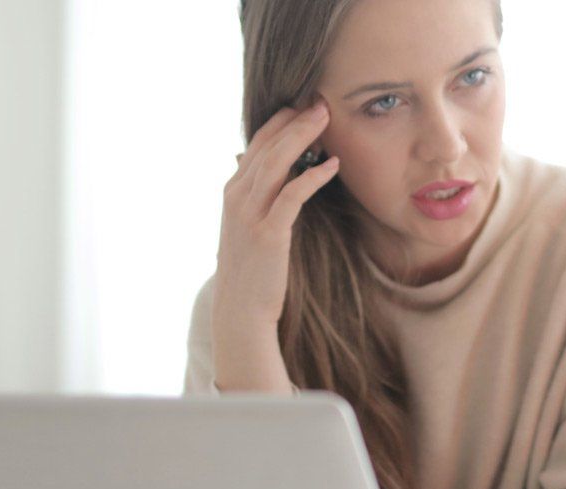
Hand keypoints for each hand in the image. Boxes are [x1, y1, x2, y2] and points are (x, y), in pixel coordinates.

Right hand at [211, 102, 341, 392]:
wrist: (240, 310)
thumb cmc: (252, 269)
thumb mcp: (249, 225)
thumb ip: (260, 197)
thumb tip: (279, 174)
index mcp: (233, 191)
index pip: (257, 143)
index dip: (281, 120)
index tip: (305, 104)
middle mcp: (237, 196)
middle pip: (267, 145)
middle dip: (295, 120)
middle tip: (321, 101)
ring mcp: (250, 214)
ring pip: (276, 162)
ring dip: (303, 137)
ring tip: (327, 119)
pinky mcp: (268, 233)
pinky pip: (292, 195)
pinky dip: (312, 176)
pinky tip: (332, 164)